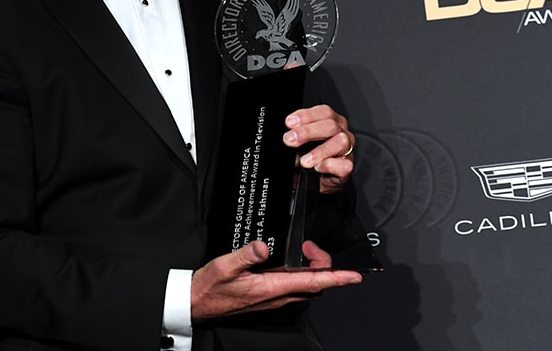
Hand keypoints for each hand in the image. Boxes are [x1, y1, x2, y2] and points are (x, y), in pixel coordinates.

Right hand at [190, 240, 361, 320]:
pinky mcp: (268, 297)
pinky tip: (291, 264)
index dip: (335, 278)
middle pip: (313, 285)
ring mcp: (273, 298)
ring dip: (312, 272)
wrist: (198, 304)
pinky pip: (293, 288)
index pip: (312, 282)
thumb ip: (245, 255)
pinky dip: (301, 275)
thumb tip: (263, 247)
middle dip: (323, 267)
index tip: (353, 276)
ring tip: (305, 252)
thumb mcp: (223, 266)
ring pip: (305, 288)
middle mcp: (276, 296)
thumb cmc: (210, 288)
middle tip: (312, 248)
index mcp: (270, 287)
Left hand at [283, 104, 353, 192]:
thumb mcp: (302, 141)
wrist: (317, 179)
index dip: (306, 116)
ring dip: (319, 151)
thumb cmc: (310, 154)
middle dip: (308, 132)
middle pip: (330, 125)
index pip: (323, 112)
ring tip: (304, 161)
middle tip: (290, 140)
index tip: (289, 123)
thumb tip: (287, 136)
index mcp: (331, 121)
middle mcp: (341, 132)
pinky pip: (344, 164)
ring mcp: (347, 149)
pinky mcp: (347, 166)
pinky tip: (318, 167)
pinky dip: (329, 165)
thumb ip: (297, 135)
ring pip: (340, 143)